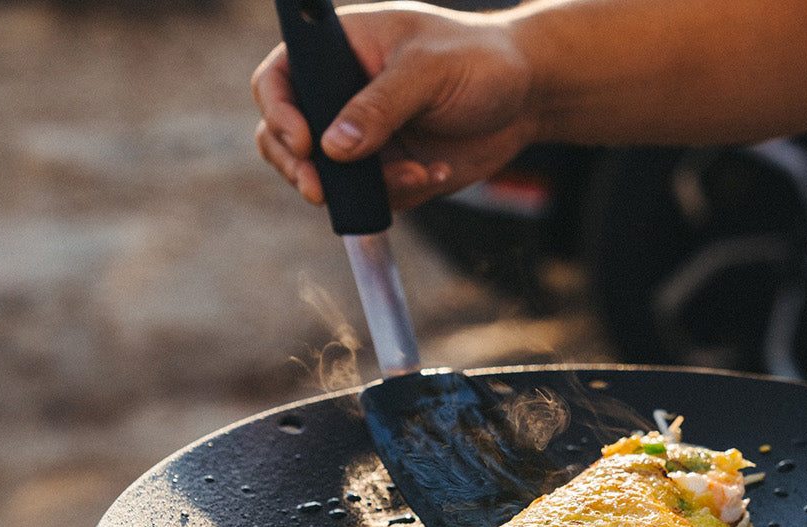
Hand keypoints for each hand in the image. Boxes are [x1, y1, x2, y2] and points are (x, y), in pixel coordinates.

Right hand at [252, 2, 538, 210]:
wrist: (528, 96)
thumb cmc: (480, 60)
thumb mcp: (428, 70)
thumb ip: (380, 106)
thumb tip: (333, 147)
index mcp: (338, 50)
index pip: (279, 79)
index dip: (278, 111)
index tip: (303, 143)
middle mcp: (341, 95)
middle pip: (284, 137)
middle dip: (298, 167)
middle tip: (319, 191)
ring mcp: (362, 136)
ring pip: (327, 176)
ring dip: (360, 188)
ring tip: (414, 174)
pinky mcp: (388, 169)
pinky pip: (373, 195)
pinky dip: (399, 193)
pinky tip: (436, 171)